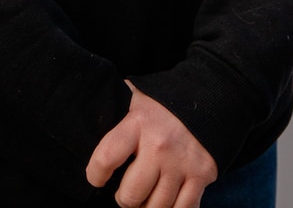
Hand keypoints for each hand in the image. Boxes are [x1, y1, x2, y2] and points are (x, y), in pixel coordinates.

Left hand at [86, 82, 217, 207]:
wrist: (207, 96)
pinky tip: (166, 200)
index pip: (106, 158)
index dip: (95, 174)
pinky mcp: (202, 175)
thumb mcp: (134, 100)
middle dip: (125, 199)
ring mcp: (182, 163)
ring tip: (146, 195)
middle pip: (131, 195)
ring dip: (148, 207)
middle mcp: (160, 145)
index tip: (97, 178)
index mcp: (138, 123)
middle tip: (127, 193)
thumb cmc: (162, 104)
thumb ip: (115, 116)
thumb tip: (86, 126)